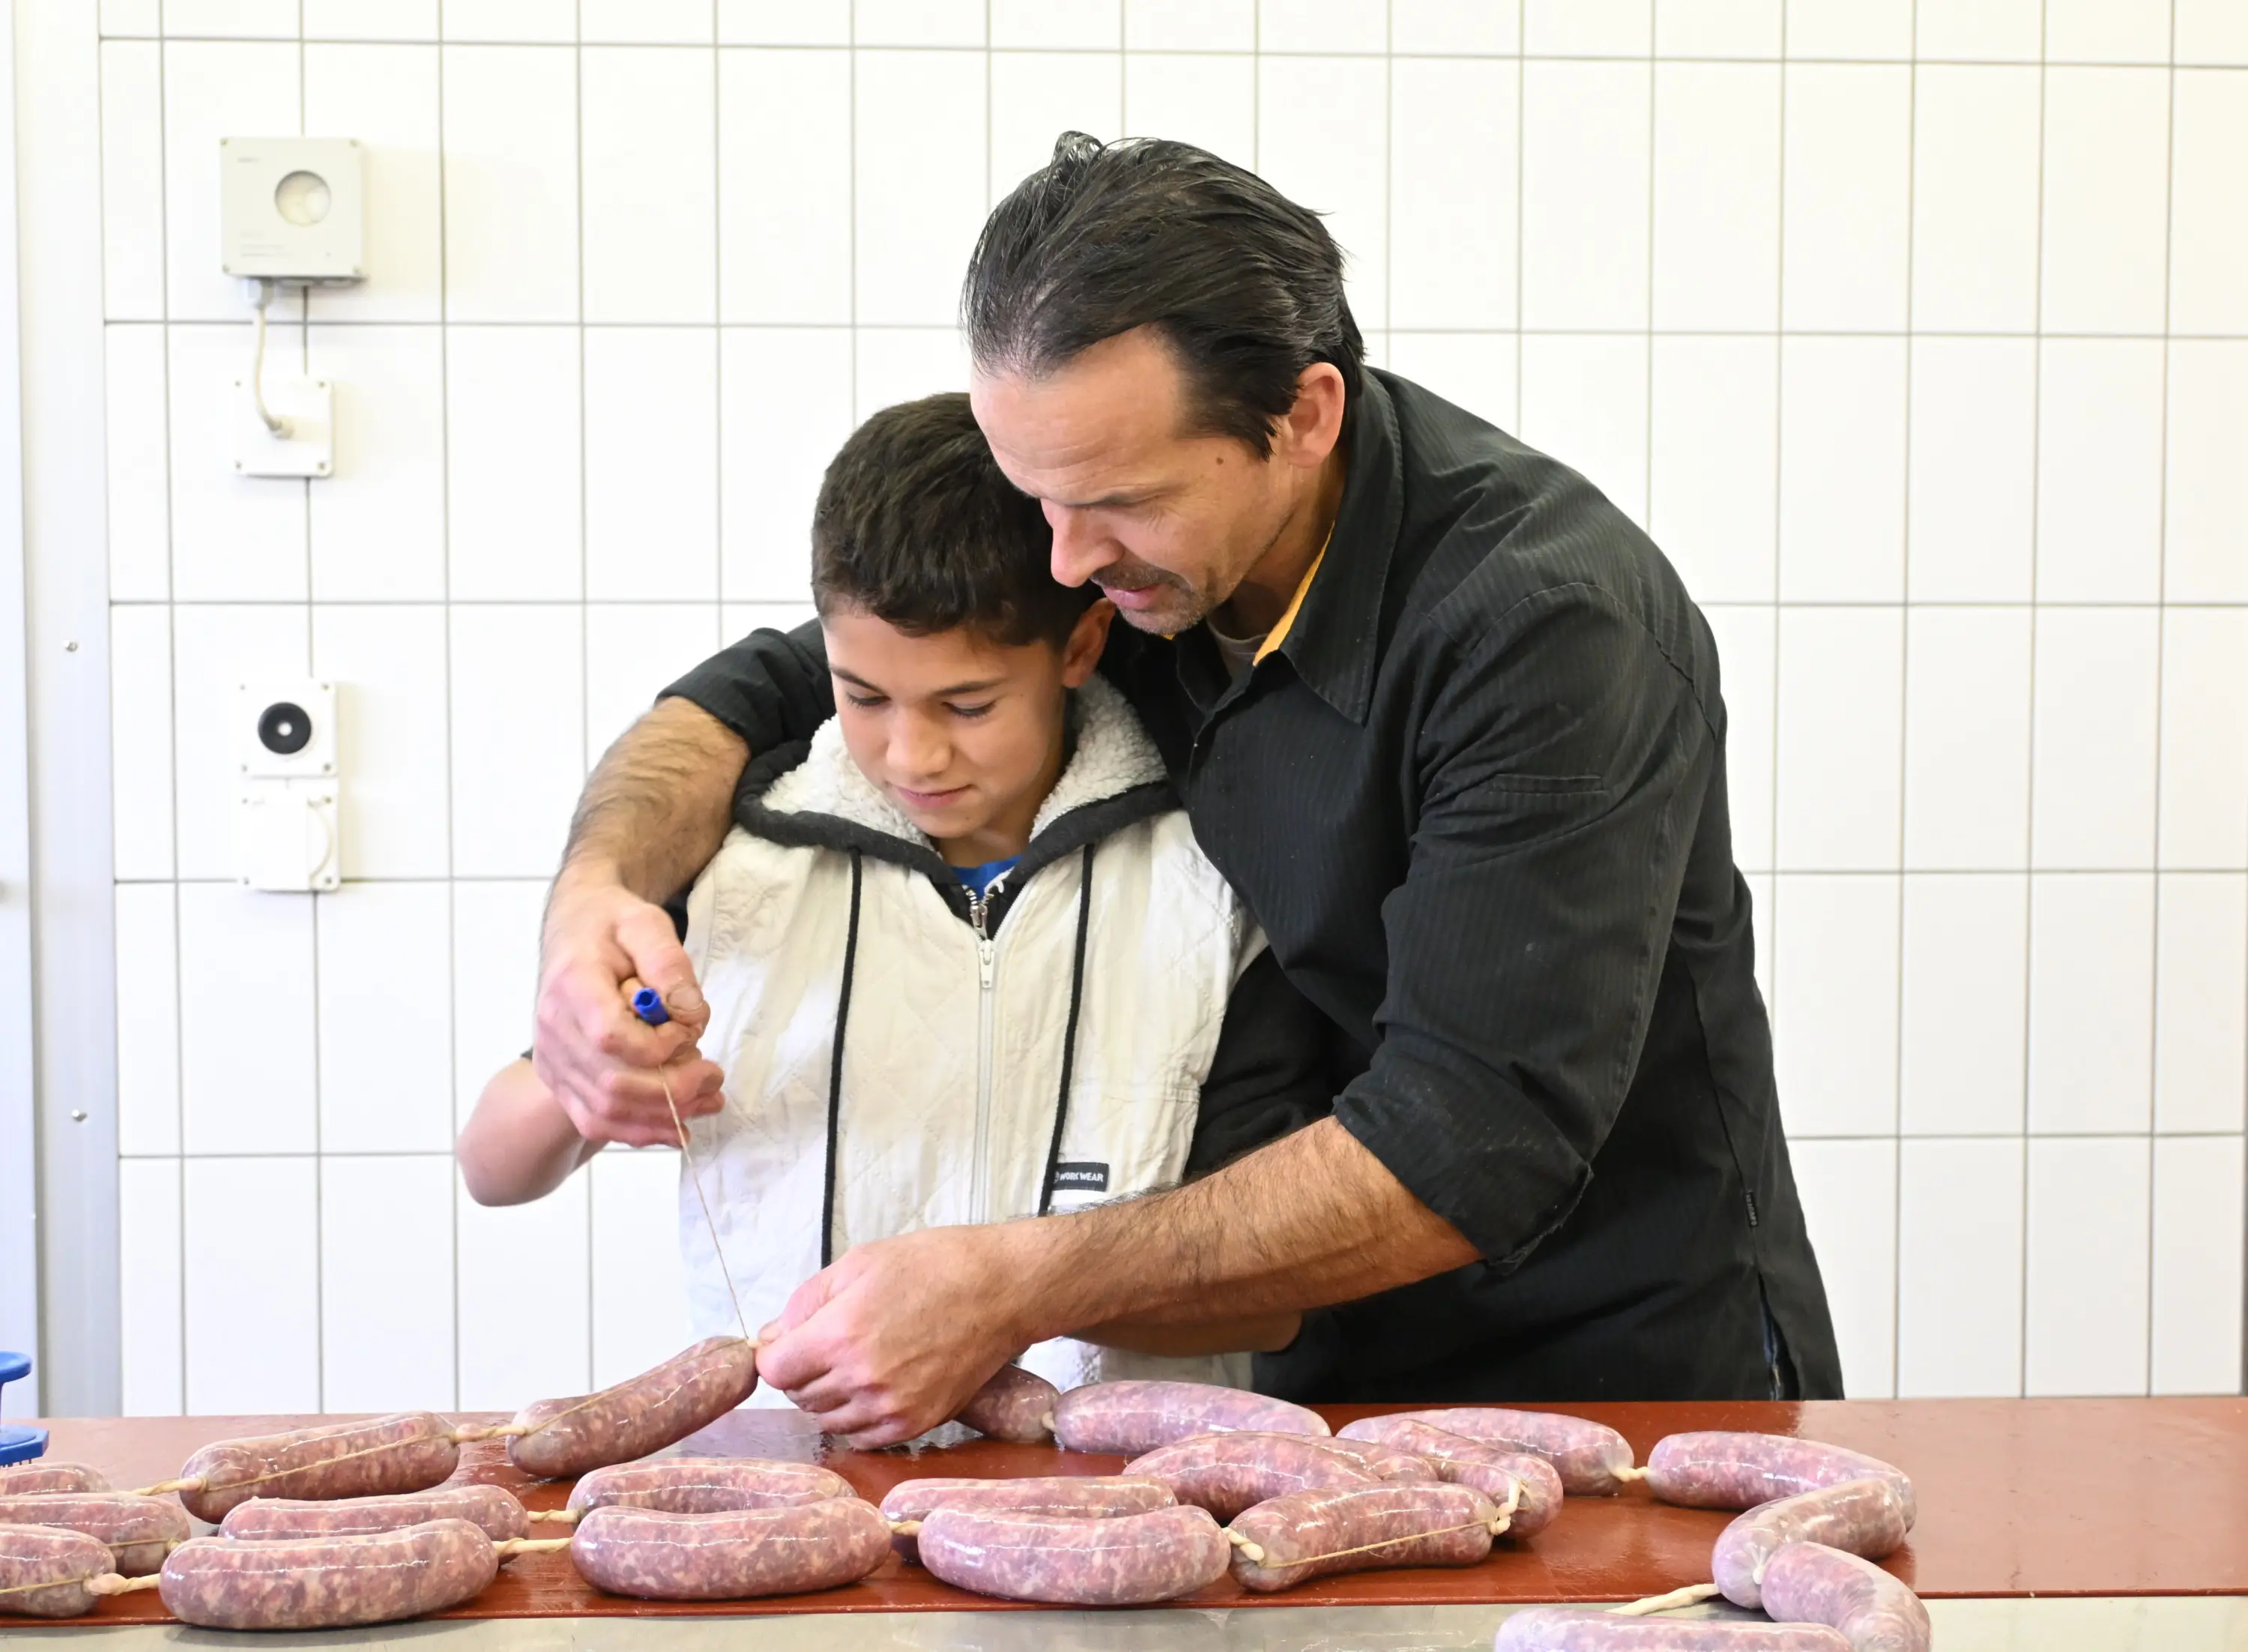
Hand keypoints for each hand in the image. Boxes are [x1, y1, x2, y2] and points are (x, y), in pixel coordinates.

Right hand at [533, 868, 724, 1147]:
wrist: (575, 930)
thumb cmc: (612, 924)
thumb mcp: (647, 922)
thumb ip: (669, 964)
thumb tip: (688, 1014)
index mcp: (572, 985)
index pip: (612, 1037)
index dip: (659, 1046)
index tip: (690, 1030)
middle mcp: (553, 1028)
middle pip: (613, 1083)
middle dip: (674, 1089)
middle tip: (716, 1077)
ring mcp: (551, 1058)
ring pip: (605, 1111)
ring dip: (662, 1116)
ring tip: (708, 1101)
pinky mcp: (559, 1078)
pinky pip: (594, 1120)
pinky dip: (638, 1131)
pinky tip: (676, 1127)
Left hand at [754, 1226, 1036, 1446]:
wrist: (1002, 1290)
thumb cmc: (932, 1266)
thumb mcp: (858, 1263)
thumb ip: (806, 1302)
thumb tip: (771, 1336)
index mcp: (840, 1334)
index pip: (774, 1368)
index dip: (775, 1352)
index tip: (789, 1340)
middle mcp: (861, 1379)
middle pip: (798, 1396)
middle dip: (802, 1371)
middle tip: (825, 1345)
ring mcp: (890, 1408)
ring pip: (827, 1420)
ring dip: (828, 1396)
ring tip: (854, 1363)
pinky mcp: (916, 1424)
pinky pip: (863, 1438)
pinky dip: (857, 1417)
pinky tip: (873, 1387)